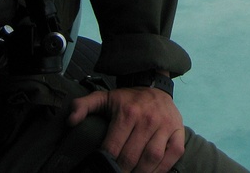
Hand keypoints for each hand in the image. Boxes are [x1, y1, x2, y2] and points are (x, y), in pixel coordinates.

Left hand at [68, 86, 185, 172]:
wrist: (155, 85)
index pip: (113, 148)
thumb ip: (83, 106)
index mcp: (128, 113)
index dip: (105, 163)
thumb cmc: (127, 99)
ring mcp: (165, 125)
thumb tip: (70, 121)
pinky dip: (163, 168)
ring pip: (152, 158)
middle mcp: (148, 119)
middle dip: (120, 171)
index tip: (100, 168)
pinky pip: (173, 154)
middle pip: (131, 157)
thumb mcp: (103, 97)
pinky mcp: (178, 130)